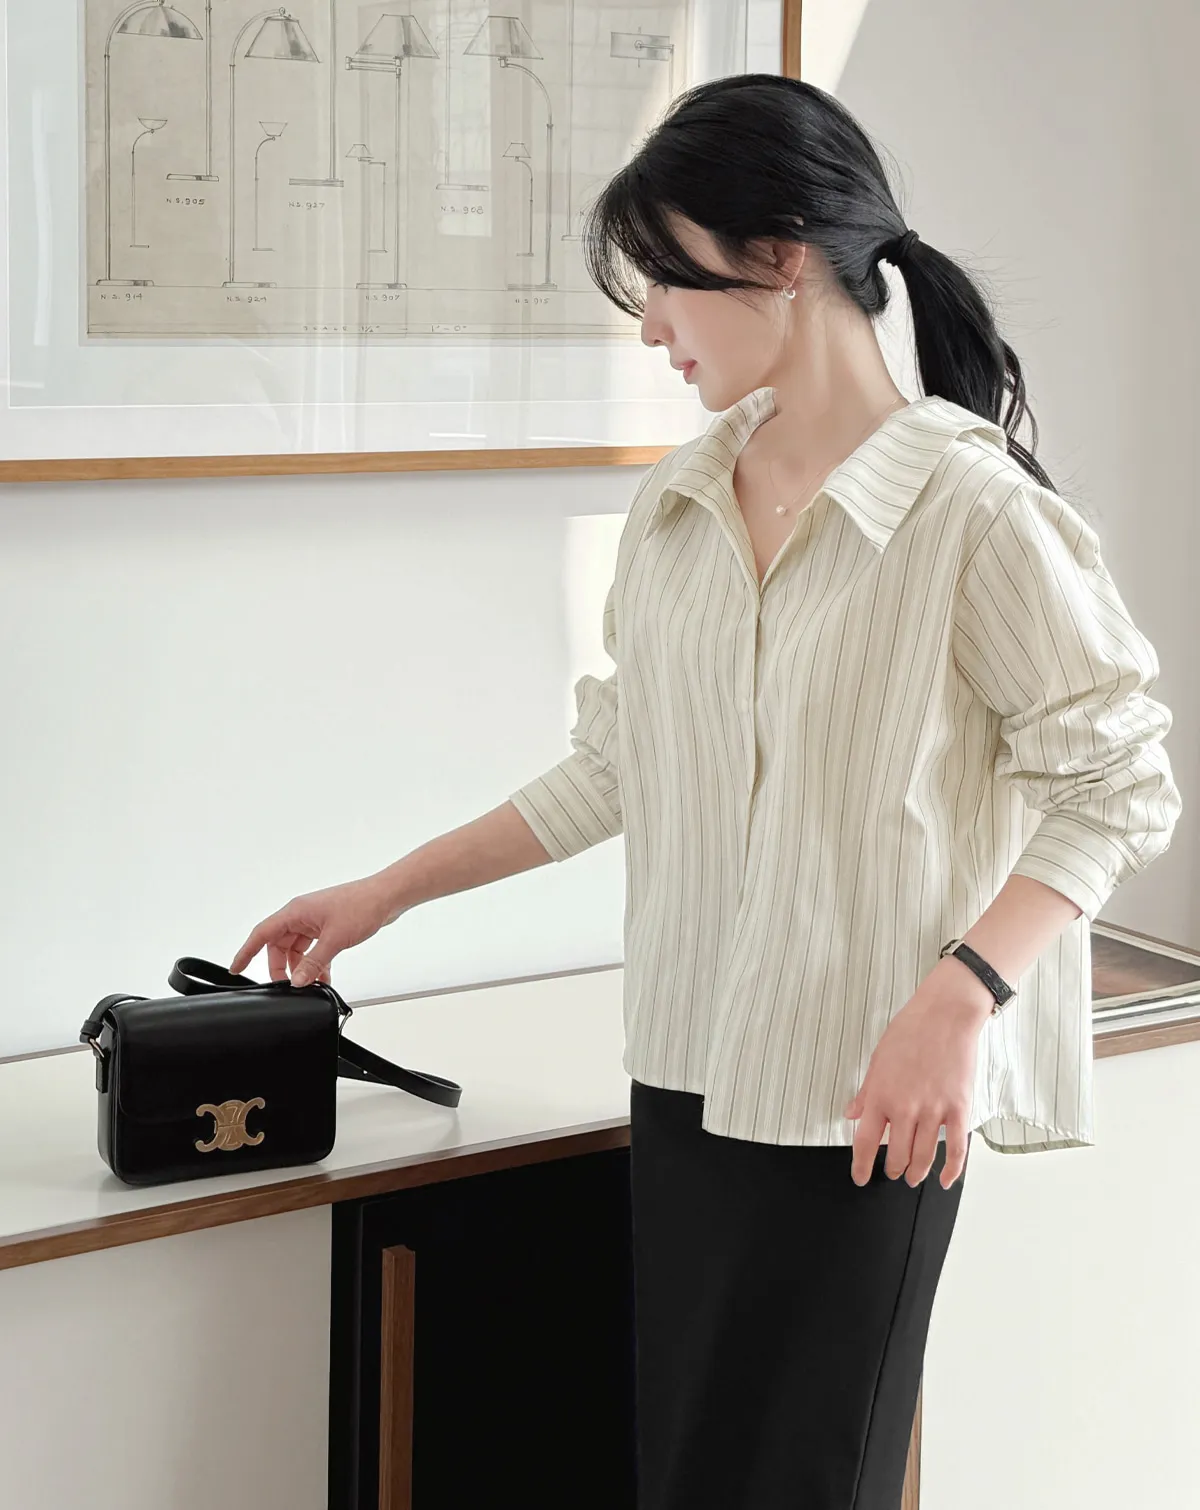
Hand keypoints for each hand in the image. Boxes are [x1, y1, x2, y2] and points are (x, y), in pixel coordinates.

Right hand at [229, 874, 399, 987]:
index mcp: (295, 911)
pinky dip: (315, 962)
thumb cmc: (362, 905)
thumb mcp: (334, 940)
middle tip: (289, 986)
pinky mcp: (327, 926)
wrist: (387, 897)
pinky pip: (312, 947)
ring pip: (296, 948)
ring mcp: (315, 920)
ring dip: (302, 967)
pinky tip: (324, 975)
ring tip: (312, 983)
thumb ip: (313, 962)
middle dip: (282, 968)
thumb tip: (298, 981)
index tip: (236, 968)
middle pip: (278, 945)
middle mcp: (301, 914)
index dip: (246, 952)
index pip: (261, 934)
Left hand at [844, 959, 992, 1189]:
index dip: (861, 1166)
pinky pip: (956, 1149)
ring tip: (912, 1178)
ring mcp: (933, 1110)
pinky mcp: (959, 1109)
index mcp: (880, 1096)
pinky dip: (951, 1170)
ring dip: (916, 1172)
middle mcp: (905, 1108)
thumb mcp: (878, 1060)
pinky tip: (945, 1181)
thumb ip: (865, 1093)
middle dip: (892, 1169)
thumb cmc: (909, 1032)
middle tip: (892, 1173)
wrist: (944, 1016)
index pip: (864, 1142)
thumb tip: (851, 1114)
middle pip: (896, 1155)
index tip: (860, 1178)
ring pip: (923, 1156)